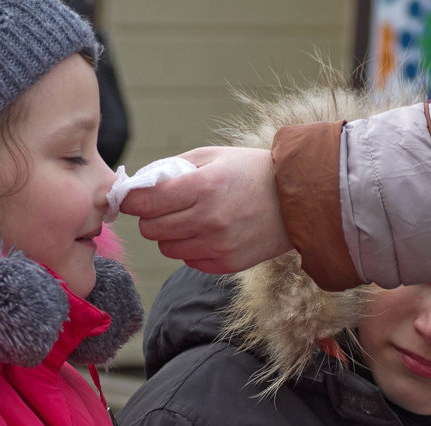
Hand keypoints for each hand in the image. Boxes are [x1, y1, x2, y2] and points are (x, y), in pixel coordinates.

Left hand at [119, 147, 292, 273]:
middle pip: (150, 228)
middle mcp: (207, 220)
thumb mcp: (213, 156)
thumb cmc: (253, 172)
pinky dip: (190, 249)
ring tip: (189, 219)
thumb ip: (173, 167)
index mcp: (201, 187)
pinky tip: (207, 233)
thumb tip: (139, 184)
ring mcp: (217, 246)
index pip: (143, 202)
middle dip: (150, 216)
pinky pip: (188, 261)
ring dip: (170, 234)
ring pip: (166, 248)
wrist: (299, 199)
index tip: (131, 197)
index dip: (131, 199)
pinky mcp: (226, 264)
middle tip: (163, 207)